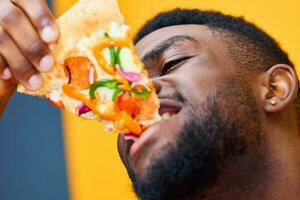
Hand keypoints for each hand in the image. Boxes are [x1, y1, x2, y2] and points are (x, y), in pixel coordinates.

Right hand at [0, 0, 58, 115]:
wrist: (5, 67)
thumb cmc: (28, 47)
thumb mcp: (39, 37)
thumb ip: (45, 36)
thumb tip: (58, 48)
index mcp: (19, 0)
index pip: (29, 0)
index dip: (41, 17)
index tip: (52, 38)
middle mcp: (1, 6)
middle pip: (12, 18)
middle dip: (32, 45)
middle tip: (47, 66)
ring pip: (0, 37)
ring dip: (20, 62)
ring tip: (35, 82)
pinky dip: (2, 66)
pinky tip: (10, 77)